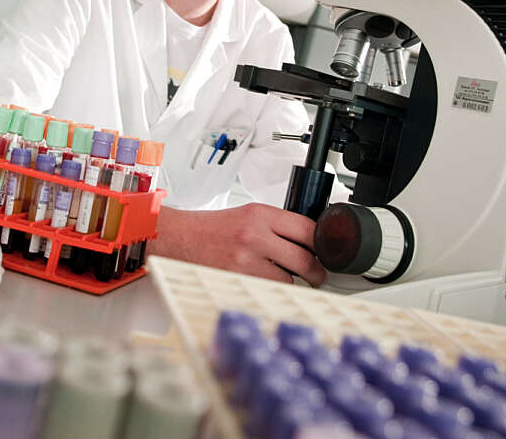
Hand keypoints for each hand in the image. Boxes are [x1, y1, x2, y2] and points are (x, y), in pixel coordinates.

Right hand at [147, 203, 326, 286]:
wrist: (178, 238)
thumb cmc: (212, 229)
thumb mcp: (248, 215)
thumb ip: (277, 226)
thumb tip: (310, 242)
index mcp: (260, 214)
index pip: (307, 228)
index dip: (323, 243)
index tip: (327, 251)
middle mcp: (254, 235)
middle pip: (305, 259)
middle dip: (317, 272)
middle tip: (318, 276)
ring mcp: (245, 260)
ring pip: (289, 280)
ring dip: (293, 284)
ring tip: (288, 280)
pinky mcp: (236, 280)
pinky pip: (267, 291)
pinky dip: (271, 290)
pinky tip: (266, 285)